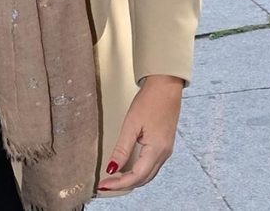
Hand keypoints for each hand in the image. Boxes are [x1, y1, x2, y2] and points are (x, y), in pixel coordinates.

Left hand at [96, 74, 183, 193]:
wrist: (166, 86)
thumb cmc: (150, 100)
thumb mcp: (131, 123)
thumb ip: (122, 148)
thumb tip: (112, 167)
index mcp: (156, 149)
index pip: (136, 176)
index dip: (119, 183)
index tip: (104, 184)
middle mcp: (164, 154)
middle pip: (143, 179)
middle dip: (124, 184)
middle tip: (106, 183)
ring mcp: (166, 150)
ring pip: (148, 174)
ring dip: (132, 179)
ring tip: (114, 178)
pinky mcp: (164, 145)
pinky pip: (151, 165)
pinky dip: (138, 170)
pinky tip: (128, 167)